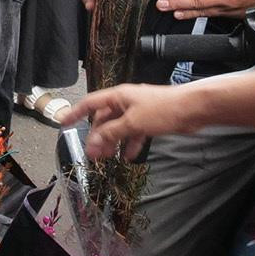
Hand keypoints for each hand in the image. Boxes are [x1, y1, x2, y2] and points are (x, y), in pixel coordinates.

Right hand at [61, 83, 201, 160]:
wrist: (192, 109)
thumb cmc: (162, 110)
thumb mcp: (132, 123)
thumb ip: (111, 133)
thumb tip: (93, 143)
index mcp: (118, 96)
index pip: (90, 103)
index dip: (75, 113)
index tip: (62, 123)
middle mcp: (125, 102)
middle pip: (104, 119)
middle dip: (97, 136)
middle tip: (91, 154)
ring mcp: (137, 112)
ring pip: (118, 128)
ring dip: (112, 143)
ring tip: (107, 159)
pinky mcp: (149, 121)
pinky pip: (133, 134)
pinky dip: (129, 144)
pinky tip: (127, 157)